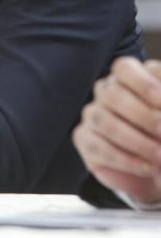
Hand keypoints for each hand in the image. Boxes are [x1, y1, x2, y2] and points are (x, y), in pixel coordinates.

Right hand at [72, 57, 160, 204]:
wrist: (158, 168)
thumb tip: (160, 116)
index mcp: (128, 78)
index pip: (124, 69)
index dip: (143, 84)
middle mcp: (106, 92)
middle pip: (113, 94)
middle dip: (142, 116)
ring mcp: (92, 114)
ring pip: (103, 120)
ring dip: (136, 142)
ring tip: (160, 157)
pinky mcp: (84, 139)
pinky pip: (97, 147)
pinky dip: (125, 160)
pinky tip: (147, 168)